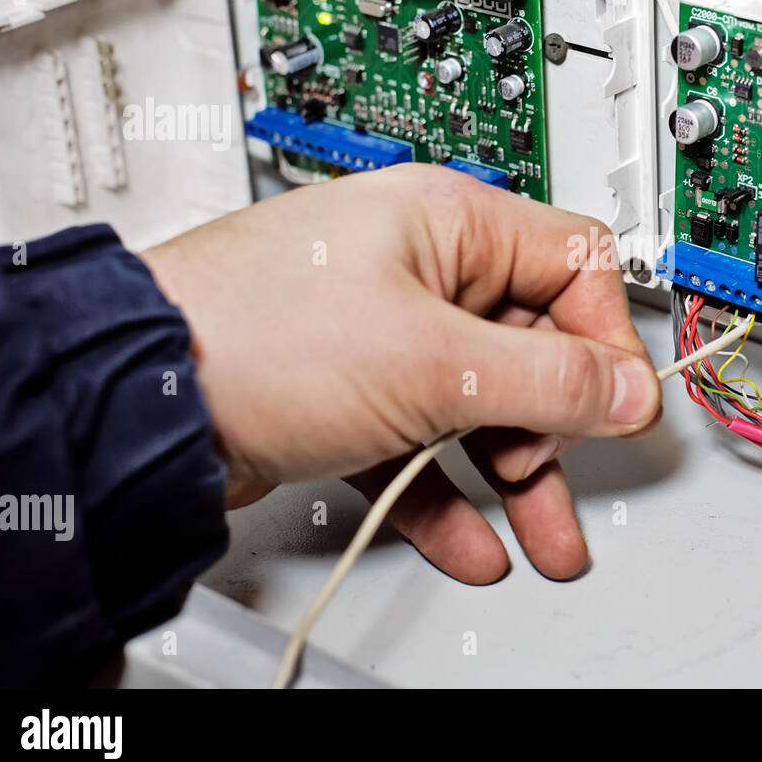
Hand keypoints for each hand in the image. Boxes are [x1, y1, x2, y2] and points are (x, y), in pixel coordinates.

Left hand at [142, 164, 661, 582]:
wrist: (134, 403)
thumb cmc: (253, 337)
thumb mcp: (435, 362)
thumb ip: (549, 380)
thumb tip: (627, 388)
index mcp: (449, 223)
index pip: (574, 265)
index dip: (607, 338)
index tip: (621, 405)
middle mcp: (420, 268)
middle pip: (531, 345)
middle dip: (556, 427)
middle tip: (561, 476)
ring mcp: (382, 332)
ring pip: (478, 402)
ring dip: (513, 473)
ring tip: (538, 534)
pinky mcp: (348, 391)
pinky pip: (422, 440)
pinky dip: (446, 490)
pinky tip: (467, 538)